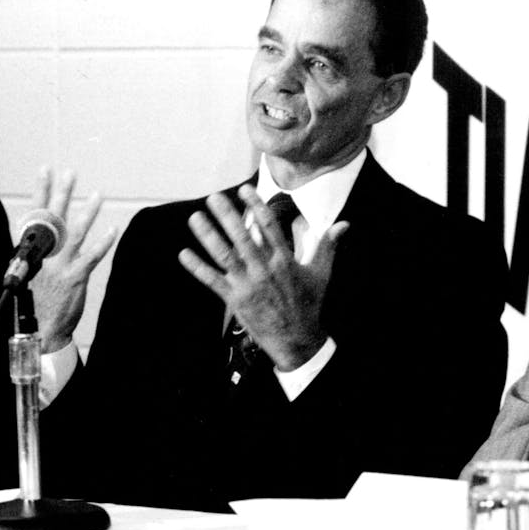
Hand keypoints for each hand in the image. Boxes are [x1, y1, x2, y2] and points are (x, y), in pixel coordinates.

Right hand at [27, 167, 116, 352]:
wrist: (43, 326)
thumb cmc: (39, 295)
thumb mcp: (29, 267)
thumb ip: (37, 244)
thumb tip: (39, 221)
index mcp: (32, 249)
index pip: (35, 213)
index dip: (41, 191)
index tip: (46, 169)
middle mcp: (44, 254)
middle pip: (54, 217)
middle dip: (62, 193)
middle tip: (70, 172)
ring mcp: (59, 266)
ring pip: (74, 233)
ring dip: (87, 213)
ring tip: (97, 195)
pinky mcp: (74, 278)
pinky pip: (91, 257)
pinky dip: (103, 242)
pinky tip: (113, 229)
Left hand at [177, 184, 346, 371]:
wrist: (297, 340)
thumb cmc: (308, 305)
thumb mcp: (321, 274)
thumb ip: (328, 246)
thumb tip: (344, 225)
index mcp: (284, 261)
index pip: (269, 227)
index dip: (257, 206)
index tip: (244, 189)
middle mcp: (264, 270)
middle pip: (243, 237)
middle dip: (227, 216)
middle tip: (214, 198)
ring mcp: (248, 285)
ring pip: (225, 256)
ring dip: (208, 236)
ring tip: (195, 218)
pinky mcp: (235, 300)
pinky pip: (213, 281)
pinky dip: (197, 267)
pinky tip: (184, 253)